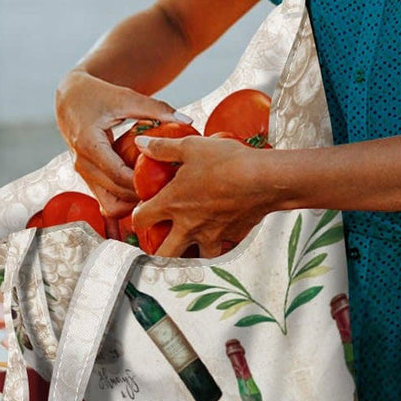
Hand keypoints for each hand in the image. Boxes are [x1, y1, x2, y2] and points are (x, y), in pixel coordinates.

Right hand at [54, 70, 193, 221]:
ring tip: (156, 189)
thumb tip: (187, 119)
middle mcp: (82, 164)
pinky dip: (125, 198)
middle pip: (115, 194)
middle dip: (142, 195)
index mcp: (88, 144)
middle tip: (169, 189)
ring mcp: (83, 174)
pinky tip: (143, 187)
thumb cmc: (97, 95)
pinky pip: (107, 199)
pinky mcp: (88, 177)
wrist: (71, 99)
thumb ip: (156, 109)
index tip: (166, 181)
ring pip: (109, 205)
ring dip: (133, 202)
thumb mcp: (126, 98)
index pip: (117, 175)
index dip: (142, 182)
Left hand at [130, 133, 277, 257]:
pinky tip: (219, 229)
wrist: (264, 178)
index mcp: (172, 203)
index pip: (141, 220)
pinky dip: (216, 242)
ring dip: (189, 251)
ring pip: (194, 257)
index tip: (141, 210)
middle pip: (163, 254)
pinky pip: (220, 247)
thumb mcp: (190, 147)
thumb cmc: (227, 161)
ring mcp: (211, 234)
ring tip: (190, 240)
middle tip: (159, 240)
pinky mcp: (232, 237)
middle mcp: (188, 225)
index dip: (136, 216)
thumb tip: (141, 143)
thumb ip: (163, 148)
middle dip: (156, 251)